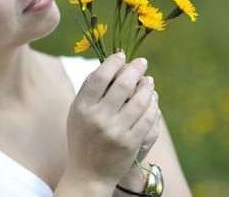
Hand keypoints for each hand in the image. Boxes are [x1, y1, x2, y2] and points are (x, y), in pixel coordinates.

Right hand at [65, 52, 158, 186]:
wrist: (89, 173)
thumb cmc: (82, 137)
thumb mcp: (76, 112)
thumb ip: (87, 90)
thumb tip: (106, 65)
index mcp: (82, 107)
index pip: (100, 77)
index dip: (113, 62)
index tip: (122, 56)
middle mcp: (98, 118)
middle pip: (122, 85)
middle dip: (135, 69)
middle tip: (142, 62)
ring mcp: (116, 131)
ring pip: (139, 100)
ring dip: (147, 86)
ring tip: (148, 80)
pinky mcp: (131, 143)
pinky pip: (147, 118)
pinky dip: (152, 104)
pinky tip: (152, 98)